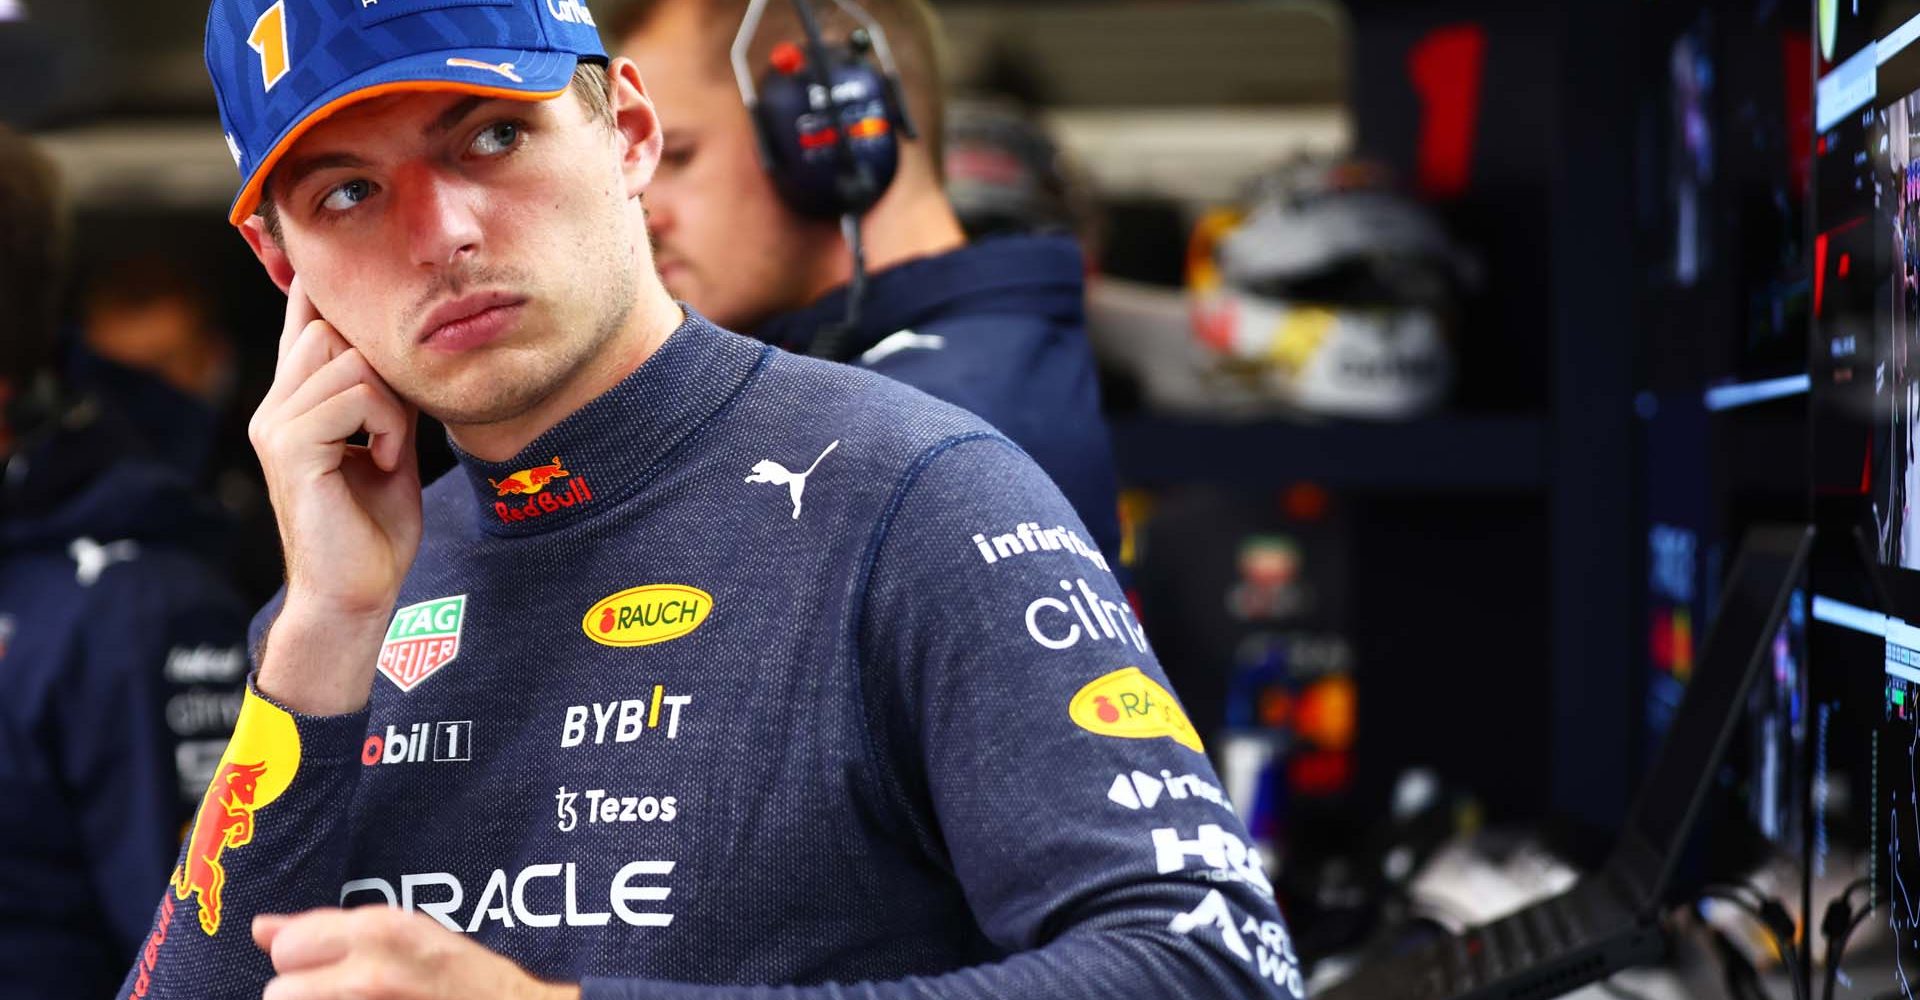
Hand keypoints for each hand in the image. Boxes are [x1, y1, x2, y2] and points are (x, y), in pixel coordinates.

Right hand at [249, 275, 422, 713]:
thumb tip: (409, 351)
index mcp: (296, 404)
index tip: (344, 266)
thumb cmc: (375, 531)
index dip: (323, 288)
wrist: (355, 595)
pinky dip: (387, 425)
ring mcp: (275, 423)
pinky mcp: (289, 446)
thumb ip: (389, 399)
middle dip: (385, 365)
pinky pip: (354, 396)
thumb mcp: (392, 447)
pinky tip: (385, 461)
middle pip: (333, 328)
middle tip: (400, 425)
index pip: (304, 323)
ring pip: (349, 358)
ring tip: (392, 450)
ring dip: (393, 404)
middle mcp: (275, 406)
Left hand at [254, 908, 578, 999]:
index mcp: (380, 930)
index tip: (325, 966)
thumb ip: (326, 930)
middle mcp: (370, 974)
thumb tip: (260, 928)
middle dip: (303, 993)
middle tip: (343, 993)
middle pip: (279, 992)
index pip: (288, 946)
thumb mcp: (401, 934)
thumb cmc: (458, 975)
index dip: (302, 958)